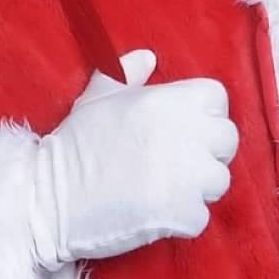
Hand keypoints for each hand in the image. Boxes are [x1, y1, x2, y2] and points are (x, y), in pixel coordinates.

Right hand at [27, 49, 239, 266]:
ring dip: (197, 188)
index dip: (203, 114)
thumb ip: (127, 71)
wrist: (52, 198)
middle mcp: (186, 133)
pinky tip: (155, 213)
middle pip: (226, 140)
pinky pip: (201, 217)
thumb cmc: (75, 145)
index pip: (217, 99)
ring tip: (164, 190)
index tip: (183, 129)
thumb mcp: (98, 96)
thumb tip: (148, 57)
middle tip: (176, 163)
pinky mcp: (183, 213)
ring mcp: (188, 175)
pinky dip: (182, 220)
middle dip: (207, 152)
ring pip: (218, 180)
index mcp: (170, 100)